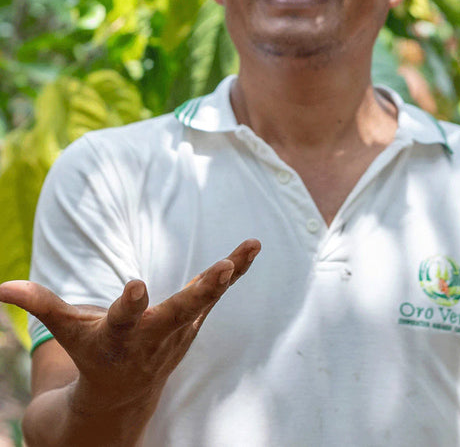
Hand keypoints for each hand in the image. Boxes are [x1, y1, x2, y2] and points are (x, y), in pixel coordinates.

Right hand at [0, 238, 260, 415]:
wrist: (123, 397)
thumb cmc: (91, 355)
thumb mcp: (67, 332)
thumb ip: (41, 305)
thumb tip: (0, 288)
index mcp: (119, 337)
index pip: (124, 319)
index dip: (130, 304)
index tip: (136, 285)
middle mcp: (154, 337)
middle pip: (180, 313)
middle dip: (201, 292)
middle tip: (222, 270)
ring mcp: (178, 332)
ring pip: (206, 300)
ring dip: (229, 274)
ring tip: (250, 246)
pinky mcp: (192, 323)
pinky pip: (215, 294)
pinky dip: (235, 272)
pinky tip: (251, 249)